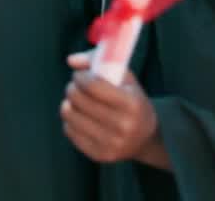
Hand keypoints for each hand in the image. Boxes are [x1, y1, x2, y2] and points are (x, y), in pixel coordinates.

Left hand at [60, 52, 167, 167]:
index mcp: (132, 104)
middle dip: (72, 87)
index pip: (93, 86)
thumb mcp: (126, 79)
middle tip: (76, 86)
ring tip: (76, 101)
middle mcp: (123, 126)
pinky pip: (69, 131)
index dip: (80, 76)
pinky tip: (80, 117)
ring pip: (70, 115)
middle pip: (79, 99)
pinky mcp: (100, 155)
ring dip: (68, 103)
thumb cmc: (132, 101)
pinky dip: (70, 120)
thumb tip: (71, 60)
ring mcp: (111, 143)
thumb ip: (99, 61)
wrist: (146, 138)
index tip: (79, 74)